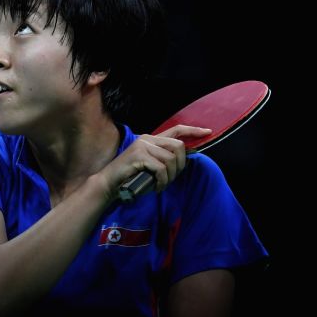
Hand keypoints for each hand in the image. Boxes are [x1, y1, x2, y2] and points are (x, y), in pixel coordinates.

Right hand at [96, 125, 211, 197]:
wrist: (109, 183)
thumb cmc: (131, 177)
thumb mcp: (150, 166)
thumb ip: (164, 160)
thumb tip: (184, 161)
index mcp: (151, 139)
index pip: (177, 129)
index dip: (194, 130)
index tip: (208, 132)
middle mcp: (148, 139)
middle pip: (178, 146)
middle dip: (180, 164)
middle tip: (171, 178)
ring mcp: (143, 145)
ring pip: (171, 159)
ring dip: (170, 176)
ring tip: (161, 184)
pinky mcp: (139, 155)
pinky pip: (161, 168)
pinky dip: (162, 181)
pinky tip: (157, 187)